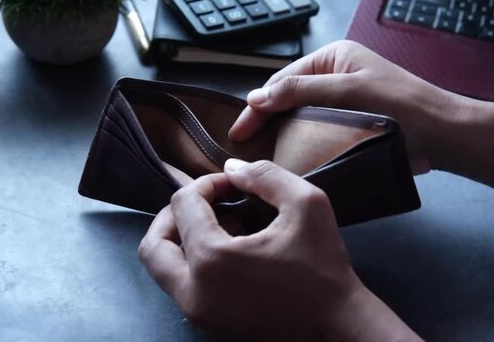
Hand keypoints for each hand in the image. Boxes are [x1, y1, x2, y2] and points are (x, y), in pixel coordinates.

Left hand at [139, 159, 420, 340]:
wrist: (338, 328)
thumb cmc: (325, 270)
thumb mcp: (307, 205)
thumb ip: (265, 175)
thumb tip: (232, 168)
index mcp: (211, 260)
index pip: (183, 205)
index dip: (207, 184)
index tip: (234, 185)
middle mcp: (194, 292)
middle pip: (154, 244)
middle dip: (175, 214)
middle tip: (207, 203)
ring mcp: (198, 314)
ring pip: (163, 269)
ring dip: (184, 239)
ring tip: (225, 227)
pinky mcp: (208, 325)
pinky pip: (182, 287)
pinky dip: (194, 263)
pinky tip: (232, 252)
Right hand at [228, 40, 465, 173]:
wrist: (442, 134)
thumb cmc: (401, 106)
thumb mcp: (347, 91)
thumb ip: (300, 91)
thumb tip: (257, 96)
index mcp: (333, 57)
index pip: (283, 80)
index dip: (258, 105)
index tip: (239, 131)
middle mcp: (335, 74)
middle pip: (288, 96)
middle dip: (266, 117)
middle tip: (244, 145)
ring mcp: (342, 98)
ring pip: (300, 114)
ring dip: (281, 131)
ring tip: (261, 152)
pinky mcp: (350, 120)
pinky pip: (316, 128)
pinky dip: (300, 140)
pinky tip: (289, 155)